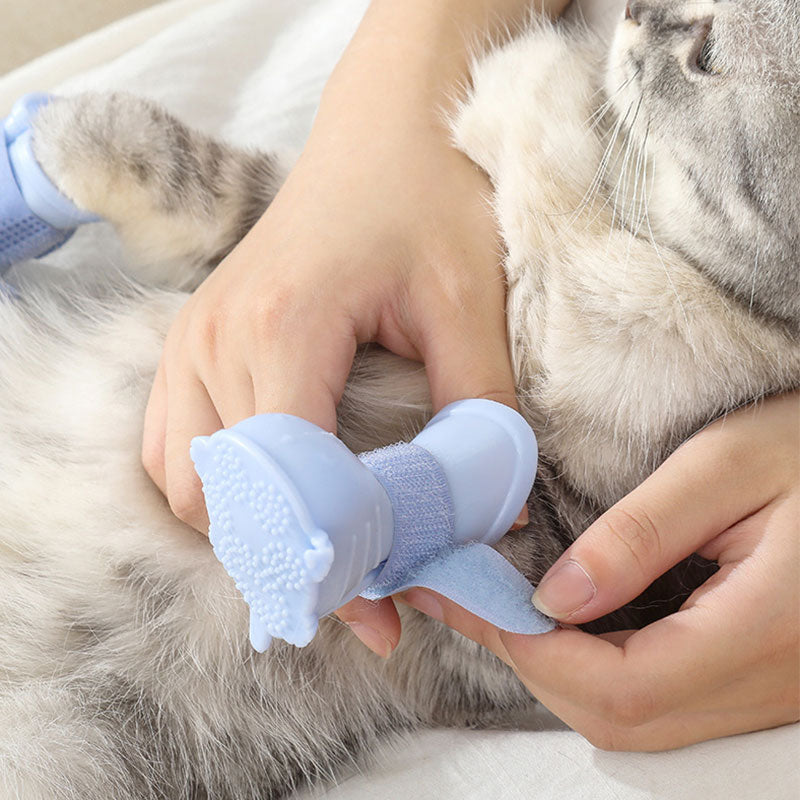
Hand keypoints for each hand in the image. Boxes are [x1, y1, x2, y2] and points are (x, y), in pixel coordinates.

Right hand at [141, 0, 571, 655]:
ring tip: (319, 559)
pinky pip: (174, 448)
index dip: (336, 561)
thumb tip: (495, 522)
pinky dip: (216, 496)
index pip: (290, 485)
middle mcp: (214, 340)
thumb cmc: (427, 203)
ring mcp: (191, 340)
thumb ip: (483, 419)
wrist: (382, 133)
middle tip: (364, 598)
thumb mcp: (470, 308)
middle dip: (290, 562)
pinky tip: (270, 506)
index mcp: (281, 328)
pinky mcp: (194, 341)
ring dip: (248, 535)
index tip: (387, 613)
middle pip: (228, 500)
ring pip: (188, 484)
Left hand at [400, 391, 799, 749]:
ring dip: (557, 672)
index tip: (477, 597)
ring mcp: (769, 690)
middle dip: (531, 663)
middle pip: (622, 718)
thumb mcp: (726, 465)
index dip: (536, 652)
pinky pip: (663, 700)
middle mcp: (772, 682)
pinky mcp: (759, 677)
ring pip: (638, 720)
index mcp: (768, 629)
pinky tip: (565, 624)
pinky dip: (597, 672)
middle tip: (473, 601)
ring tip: (502, 609)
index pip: (624, 686)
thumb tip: (554, 597)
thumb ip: (640, 534)